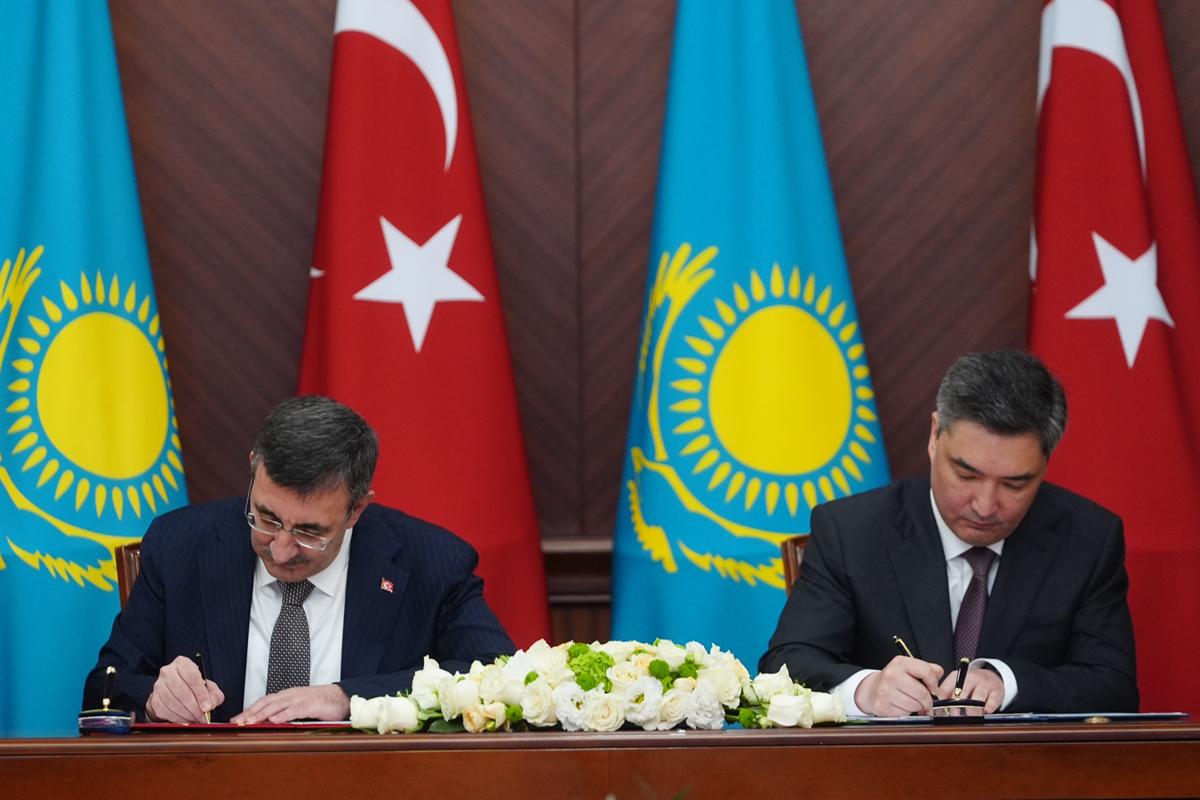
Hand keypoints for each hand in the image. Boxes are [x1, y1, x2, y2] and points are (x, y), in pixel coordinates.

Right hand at [146, 655, 224, 722]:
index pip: (192, 677)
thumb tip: (211, 704)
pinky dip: (178, 718)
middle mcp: (168, 672)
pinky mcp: (154, 700)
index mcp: (183, 663)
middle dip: (195, 708)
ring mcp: (158, 686)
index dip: (201, 694)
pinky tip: (186, 719)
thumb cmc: (193, 686)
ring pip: (174, 704)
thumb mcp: (208, 686)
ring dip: (187, 715)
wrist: (173, 690)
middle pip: (182, 692)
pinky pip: (166, 712)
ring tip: (197, 719)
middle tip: (203, 717)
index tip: (208, 707)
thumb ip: (214, 694)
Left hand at [231, 684, 349, 723]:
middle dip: (250, 712)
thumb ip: (286, 713)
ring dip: (262, 713)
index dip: (250, 709)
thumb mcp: (300, 707)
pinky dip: (283, 714)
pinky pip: (294, 709)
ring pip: (277, 705)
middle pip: (266, 702)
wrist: (341, 697)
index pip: (264, 701)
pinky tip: (274, 720)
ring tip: (250, 722)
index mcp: (287, 695)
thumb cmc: (321, 704)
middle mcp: (291, 695)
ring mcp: (300, 698)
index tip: (237, 719)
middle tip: (237, 722)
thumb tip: (269, 724)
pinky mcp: (310, 704)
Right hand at [855, 656, 942, 716]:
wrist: (872, 689)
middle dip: (926, 700)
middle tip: (923, 700)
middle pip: (922, 693)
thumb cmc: (895, 680)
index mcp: (901, 662)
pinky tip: (901, 706)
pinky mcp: (883, 705)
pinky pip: (905, 713)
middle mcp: (892, 674)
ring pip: (915, 705)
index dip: (934, 683)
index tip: (933, 689)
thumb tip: (939, 673)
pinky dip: (906, 712)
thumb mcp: (910, 669)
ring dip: (917, 707)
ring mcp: (885, 690)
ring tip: (910, 701)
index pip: (927, 671)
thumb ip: (927, 669)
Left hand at [938, 664, 1004, 712]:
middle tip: (953, 717)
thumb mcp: (956, 683)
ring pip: (977, 698)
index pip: (945, 689)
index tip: (940, 712)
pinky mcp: (996, 691)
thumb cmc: (970, 683)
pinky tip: (986, 711)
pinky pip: (993, 699)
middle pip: (960, 693)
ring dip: (972, 710)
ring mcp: (984, 684)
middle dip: (956, 707)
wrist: (991, 674)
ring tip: (969, 717)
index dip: (942, 702)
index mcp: (957, 677)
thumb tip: (931, 709)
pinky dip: (989, 707)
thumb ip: (945, 694)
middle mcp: (970, 678)